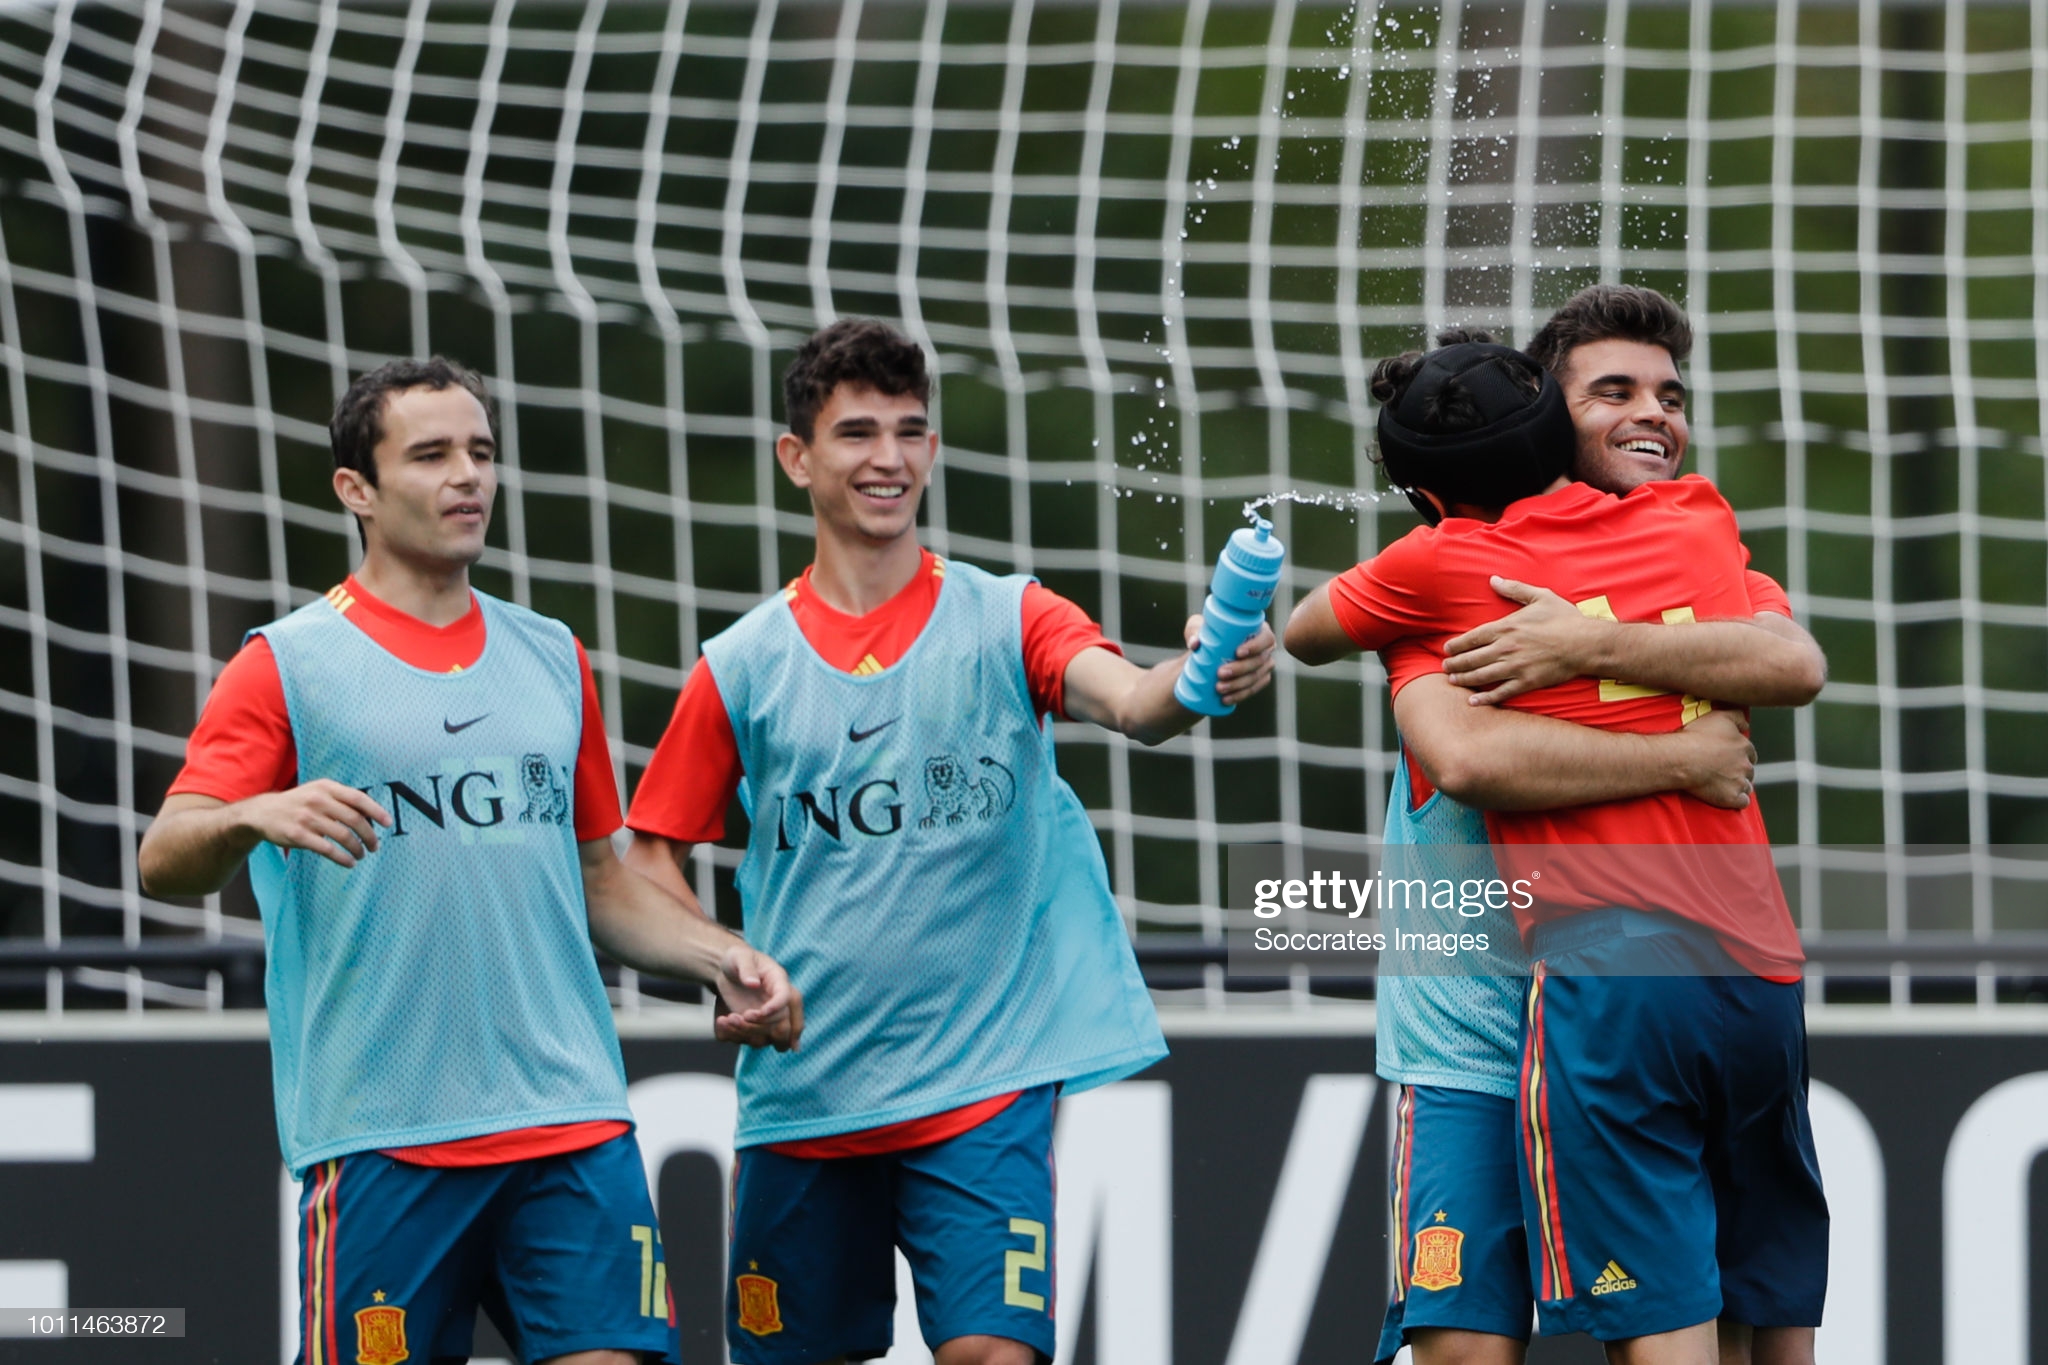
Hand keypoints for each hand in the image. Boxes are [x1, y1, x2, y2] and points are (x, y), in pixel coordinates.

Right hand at [239, 780, 392, 867]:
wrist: (262, 812)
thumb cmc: (299, 803)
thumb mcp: (318, 791)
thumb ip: (342, 799)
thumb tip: (372, 814)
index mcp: (326, 787)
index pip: (358, 798)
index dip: (376, 811)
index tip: (388, 823)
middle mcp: (318, 800)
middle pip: (354, 820)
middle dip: (369, 836)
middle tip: (375, 846)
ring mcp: (307, 818)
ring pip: (343, 836)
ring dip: (357, 848)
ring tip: (362, 855)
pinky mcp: (298, 835)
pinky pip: (327, 849)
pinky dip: (342, 858)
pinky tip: (349, 863)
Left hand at [712, 945, 803, 1051]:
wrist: (726, 971)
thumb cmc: (738, 960)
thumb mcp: (740, 957)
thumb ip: (747, 968)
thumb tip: (753, 984)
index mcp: (780, 984)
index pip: (788, 1000)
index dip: (775, 1009)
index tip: (755, 1012)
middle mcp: (779, 1006)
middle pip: (782, 1028)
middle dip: (758, 1027)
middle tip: (735, 1016)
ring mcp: (767, 1020)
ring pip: (766, 1039)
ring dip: (744, 1033)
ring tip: (725, 1019)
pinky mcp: (754, 1028)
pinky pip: (748, 1041)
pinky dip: (733, 1036)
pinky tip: (721, 1022)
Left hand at [1184, 615, 1278, 707]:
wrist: (1208, 653)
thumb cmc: (1207, 633)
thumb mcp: (1199, 628)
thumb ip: (1195, 631)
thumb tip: (1195, 644)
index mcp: (1259, 630)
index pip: (1266, 638)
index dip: (1256, 646)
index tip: (1237, 653)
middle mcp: (1266, 648)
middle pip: (1259, 661)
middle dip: (1241, 669)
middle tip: (1220, 673)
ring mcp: (1264, 666)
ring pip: (1255, 677)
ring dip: (1238, 685)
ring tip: (1219, 688)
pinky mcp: (1259, 680)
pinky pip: (1252, 690)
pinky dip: (1239, 695)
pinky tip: (1226, 699)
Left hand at [1442, 577, 1608, 704]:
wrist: (1586, 643)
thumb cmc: (1564, 619)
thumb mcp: (1540, 596)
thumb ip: (1514, 588)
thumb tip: (1493, 579)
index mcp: (1506, 627)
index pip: (1472, 637)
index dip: (1457, 645)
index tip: (1447, 649)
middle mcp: (1506, 648)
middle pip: (1472, 658)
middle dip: (1455, 663)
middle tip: (1445, 667)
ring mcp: (1515, 667)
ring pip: (1481, 675)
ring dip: (1464, 678)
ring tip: (1452, 680)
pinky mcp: (1526, 682)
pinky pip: (1501, 692)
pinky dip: (1485, 698)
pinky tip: (1473, 701)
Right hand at [1676, 709, 1755, 808]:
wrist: (1682, 758)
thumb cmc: (1696, 736)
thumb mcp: (1718, 716)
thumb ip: (1737, 716)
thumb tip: (1747, 723)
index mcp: (1744, 746)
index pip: (1750, 753)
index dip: (1740, 755)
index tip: (1729, 757)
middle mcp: (1746, 764)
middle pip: (1749, 770)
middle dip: (1740, 771)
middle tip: (1724, 771)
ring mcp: (1740, 782)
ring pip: (1747, 786)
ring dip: (1739, 786)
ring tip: (1724, 784)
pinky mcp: (1732, 797)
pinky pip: (1742, 801)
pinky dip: (1738, 800)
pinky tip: (1728, 796)